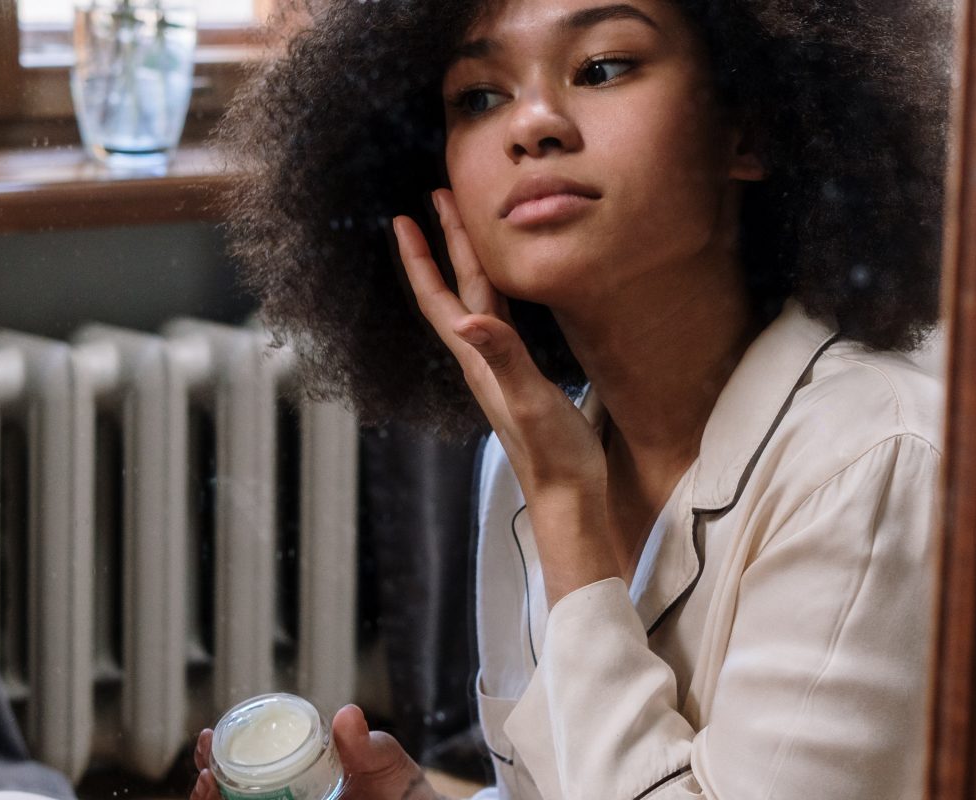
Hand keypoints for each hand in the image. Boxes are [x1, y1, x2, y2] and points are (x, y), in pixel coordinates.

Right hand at [190, 704, 442, 799]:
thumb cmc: (402, 793)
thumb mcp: (384, 763)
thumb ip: (366, 744)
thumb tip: (347, 712)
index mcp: (291, 784)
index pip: (240, 771)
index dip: (213, 757)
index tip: (207, 738)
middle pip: (224, 799)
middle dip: (203, 784)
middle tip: (204, 766)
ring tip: (208, 784)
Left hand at [393, 188, 620, 600]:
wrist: (569, 497)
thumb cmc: (551, 453)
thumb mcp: (528, 399)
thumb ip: (501, 357)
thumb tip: (467, 320)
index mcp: (479, 360)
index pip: (442, 299)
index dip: (423, 258)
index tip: (405, 217)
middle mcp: (483, 360)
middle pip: (458, 291)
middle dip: (445, 244)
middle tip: (437, 198)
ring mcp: (502, 369)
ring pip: (479, 304)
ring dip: (469, 265)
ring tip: (470, 230)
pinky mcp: (524, 378)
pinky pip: (504, 321)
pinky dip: (501, 292)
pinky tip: (510, 288)